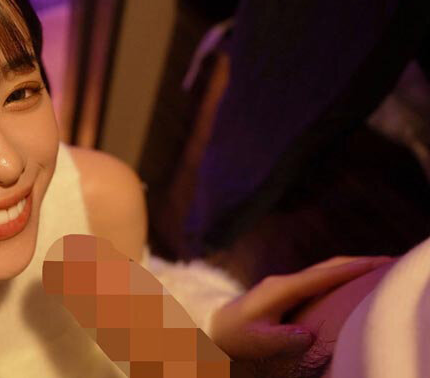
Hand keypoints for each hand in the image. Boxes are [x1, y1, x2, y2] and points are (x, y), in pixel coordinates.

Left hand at [210, 256, 393, 359]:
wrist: (213, 325)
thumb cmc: (234, 335)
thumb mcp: (256, 340)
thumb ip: (281, 339)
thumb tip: (307, 336)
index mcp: (280, 290)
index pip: (321, 277)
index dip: (350, 271)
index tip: (377, 264)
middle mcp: (284, 281)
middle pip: (326, 267)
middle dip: (358, 263)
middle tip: (390, 262)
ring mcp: (285, 284)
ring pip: (323, 270)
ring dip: (350, 267)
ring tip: (378, 267)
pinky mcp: (285, 290)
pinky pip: (318, 278)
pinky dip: (338, 275)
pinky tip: (351, 280)